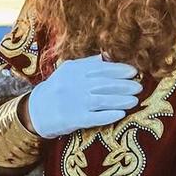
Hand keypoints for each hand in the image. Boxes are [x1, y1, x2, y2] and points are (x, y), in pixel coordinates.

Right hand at [24, 55, 140, 138]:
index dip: (119, 70)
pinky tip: (121, 114)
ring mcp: (74, 103)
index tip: (133, 72)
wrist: (36, 110)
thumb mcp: (67, 71)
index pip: (101, 68)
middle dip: (124, 85)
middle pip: (104, 84)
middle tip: (139, 87)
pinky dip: (109, 115)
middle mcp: (75, 85)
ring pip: (102, 100)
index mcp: (75, 71)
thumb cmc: (57, 89)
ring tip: (134, 100)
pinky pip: (94, 117)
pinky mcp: (74, 119)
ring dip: (121, 100)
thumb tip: (107, 56)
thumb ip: (87, 64)